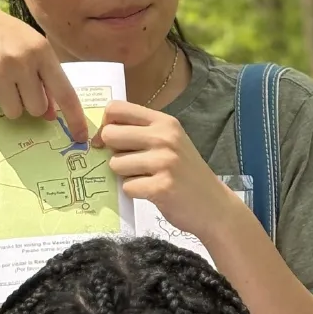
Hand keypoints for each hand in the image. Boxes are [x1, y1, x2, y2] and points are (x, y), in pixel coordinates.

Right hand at [0, 0, 87, 140]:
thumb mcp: (26, 44)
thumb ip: (42, 76)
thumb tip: (52, 114)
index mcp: (40, 49)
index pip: (65, 91)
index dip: (75, 117)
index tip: (81, 137)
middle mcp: (21, 59)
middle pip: (37, 108)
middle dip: (28, 103)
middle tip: (14, 84)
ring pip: (13, 111)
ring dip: (5, 102)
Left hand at [94, 101, 242, 236]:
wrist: (213, 205)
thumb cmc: (185, 173)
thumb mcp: (170, 142)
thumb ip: (140, 133)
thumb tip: (99, 135)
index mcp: (164, 122)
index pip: (117, 108)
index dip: (106, 125)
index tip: (112, 141)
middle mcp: (165, 137)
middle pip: (110, 135)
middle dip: (113, 153)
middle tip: (131, 164)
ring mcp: (164, 162)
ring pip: (115, 164)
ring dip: (125, 176)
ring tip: (147, 179)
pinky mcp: (161, 187)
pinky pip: (126, 187)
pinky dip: (135, 193)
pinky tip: (152, 192)